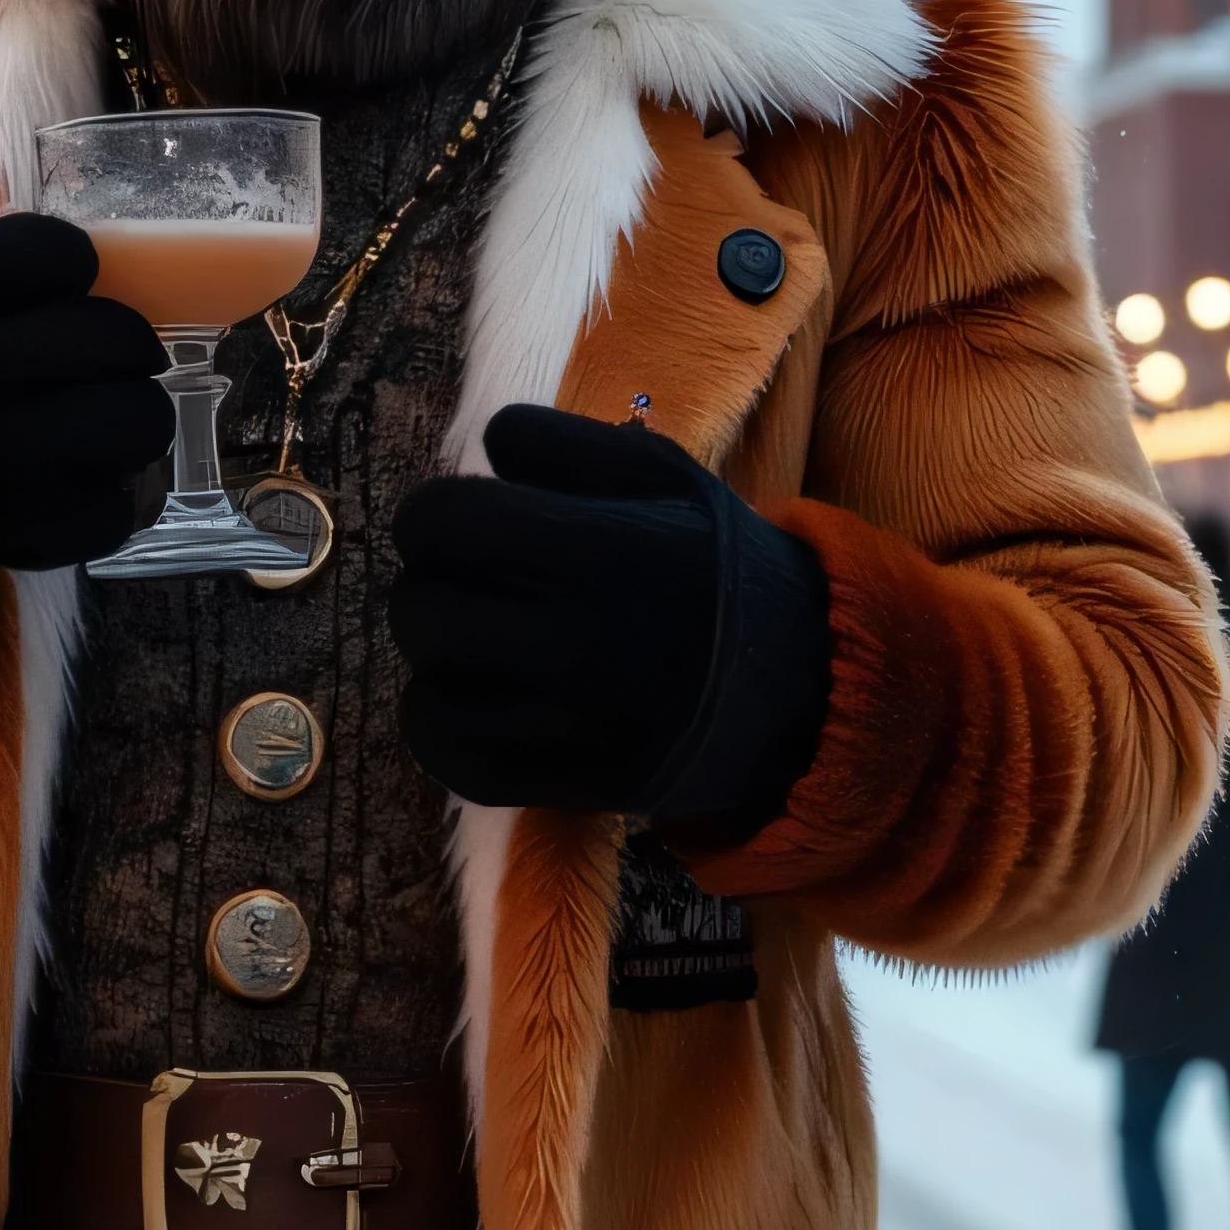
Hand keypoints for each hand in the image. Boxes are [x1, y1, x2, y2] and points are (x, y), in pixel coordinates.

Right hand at [0, 192, 166, 631]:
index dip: (76, 261)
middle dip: (130, 345)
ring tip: (122, 419)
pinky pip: (101, 514)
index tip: (73, 281)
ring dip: (139, 420)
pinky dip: (115, 501)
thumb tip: (13, 214)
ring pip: (119, 425)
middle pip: (101, 338)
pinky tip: (95, 483)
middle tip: (122, 358)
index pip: (45, 250)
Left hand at [388, 404, 828, 831]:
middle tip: (470, 582)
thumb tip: (487, 444)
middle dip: (433, 584)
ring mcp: (568, 724)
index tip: (459, 521)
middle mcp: (574, 641)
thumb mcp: (671, 478)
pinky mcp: (567, 784)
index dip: (433, 516)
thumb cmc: (724, 570)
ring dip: (441, 657)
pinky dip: (440, 725)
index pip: (440, 524)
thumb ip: (570, 449)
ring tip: (481, 641)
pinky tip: (470, 697)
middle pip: (422, 609)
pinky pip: (450, 757)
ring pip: (428, 685)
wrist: (807, 688)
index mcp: (599, 552)